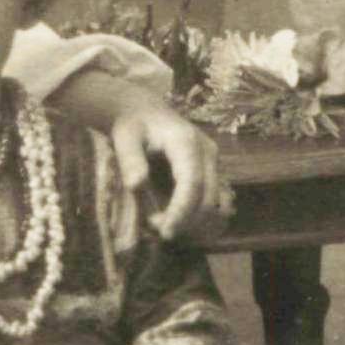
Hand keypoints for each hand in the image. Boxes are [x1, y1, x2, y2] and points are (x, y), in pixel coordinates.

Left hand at [105, 92, 225, 241]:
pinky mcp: (216, 172)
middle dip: (185, 221)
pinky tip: (181, 223)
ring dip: (197, 224)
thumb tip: (136, 185)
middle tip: (155, 229)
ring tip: (166, 226)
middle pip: (209, 198)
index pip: (193, 183)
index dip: (182, 211)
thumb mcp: (125, 138)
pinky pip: (220, 203)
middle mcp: (208, 152)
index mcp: (187, 142)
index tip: (166, 232)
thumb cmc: (133, 125)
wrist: (146, 112)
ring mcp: (215, 163)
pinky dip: (204, 219)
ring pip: (219, 204)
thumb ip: (130, 160)